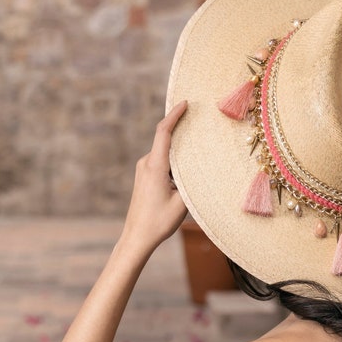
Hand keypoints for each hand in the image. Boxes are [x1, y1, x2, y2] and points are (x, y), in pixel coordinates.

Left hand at [119, 101, 187, 256]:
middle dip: (183, 135)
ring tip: (198, 162)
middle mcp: (146, 164)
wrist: (137, 237)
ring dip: (180, 155)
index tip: (185, 103)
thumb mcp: (183, 203)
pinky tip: (186, 174)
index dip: (174, 115)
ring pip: (165, 155)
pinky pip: (162, 163)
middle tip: (202, 130)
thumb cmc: (159, 221)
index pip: (164, 132)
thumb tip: (204, 170)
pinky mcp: (144, 177)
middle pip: (167, 141)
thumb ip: (192, 182)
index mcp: (155, 166)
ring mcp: (143, 170)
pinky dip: (174, 164)